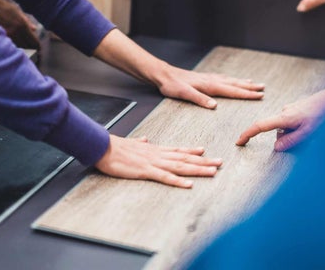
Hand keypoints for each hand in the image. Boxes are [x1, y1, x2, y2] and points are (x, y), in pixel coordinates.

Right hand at [0, 0, 39, 48]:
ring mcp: (6, 37)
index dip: (37, 45)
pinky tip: (11, 42)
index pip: (34, 42)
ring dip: (21, 46)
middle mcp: (15, 33)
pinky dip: (11, 46)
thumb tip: (35, 29)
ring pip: (18, 47)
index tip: (38, 46)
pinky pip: (8, 46)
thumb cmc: (2, 6)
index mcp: (22, 26)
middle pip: (26, 47)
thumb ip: (27, 21)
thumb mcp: (16, 10)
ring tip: (21, 43)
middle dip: (29, 46)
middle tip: (30, 45)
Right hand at [95, 134, 222, 187]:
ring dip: (198, 169)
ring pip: (180, 166)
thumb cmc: (116, 147)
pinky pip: (165, 177)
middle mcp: (158, 155)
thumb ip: (141, 142)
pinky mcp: (146, 171)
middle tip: (220, 162)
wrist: (104, 147)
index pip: (178, 150)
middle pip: (185, 158)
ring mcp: (153, 162)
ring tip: (213, 172)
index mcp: (155, 149)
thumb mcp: (131, 143)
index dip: (192, 151)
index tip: (205, 151)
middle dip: (204, 161)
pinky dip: (178, 180)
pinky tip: (189, 184)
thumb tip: (145, 139)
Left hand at [156, 65, 264, 108]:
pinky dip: (232, 80)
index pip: (232, 91)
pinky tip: (233, 80)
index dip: (246, 94)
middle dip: (249, 87)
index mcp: (209, 86)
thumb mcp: (184, 93)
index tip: (259, 95)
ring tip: (254, 83)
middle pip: (235, 84)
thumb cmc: (172, 85)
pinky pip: (223, 79)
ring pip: (230, 80)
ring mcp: (208, 78)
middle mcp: (211, 80)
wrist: (163, 74)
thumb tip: (214, 106)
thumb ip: (199, 99)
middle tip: (263, 88)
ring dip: (243, 82)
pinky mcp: (204, 78)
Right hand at [236, 86, 324, 150]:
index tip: (239, 141)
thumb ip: (291, 141)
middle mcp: (284, 111)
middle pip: (276, 131)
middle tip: (307, 139)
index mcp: (284, 118)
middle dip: (286, 138)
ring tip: (313, 129)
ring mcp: (290, 108)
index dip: (248, 134)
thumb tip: (277, 147)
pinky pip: (292, 122)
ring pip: (285, 127)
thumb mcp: (309, 132)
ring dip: (295, 132)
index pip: (260, 126)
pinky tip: (312, 124)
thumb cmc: (323, 114)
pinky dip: (298, 127)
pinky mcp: (296, 108)